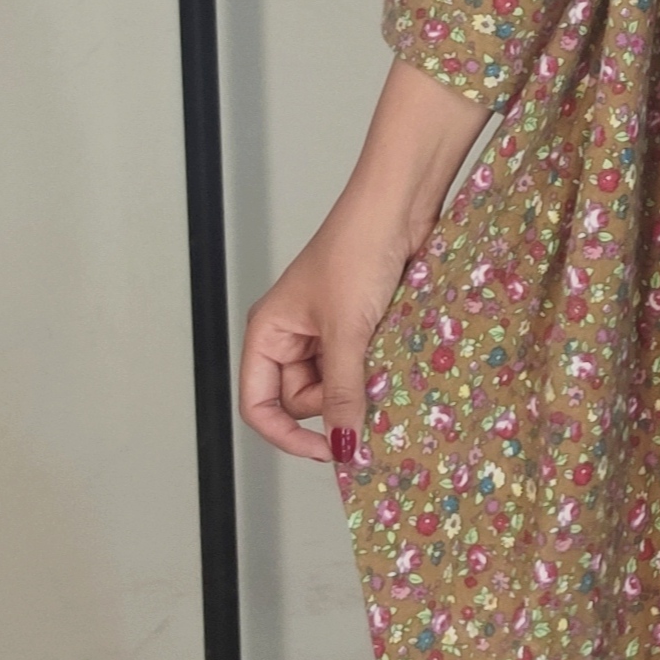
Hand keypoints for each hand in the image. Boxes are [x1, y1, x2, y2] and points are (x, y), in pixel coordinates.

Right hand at [240, 189, 416, 474]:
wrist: (400, 207)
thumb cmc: (358, 250)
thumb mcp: (347, 330)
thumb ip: (342, 392)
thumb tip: (342, 446)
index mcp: (269, 332)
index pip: (259, 404)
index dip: (286, 435)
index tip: (328, 451)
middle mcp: (293, 336)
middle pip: (303, 401)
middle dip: (334, 402)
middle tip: (365, 379)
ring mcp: (328, 334)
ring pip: (338, 388)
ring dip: (361, 386)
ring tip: (383, 358)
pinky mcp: (361, 329)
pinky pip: (363, 370)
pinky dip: (378, 373)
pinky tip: (394, 360)